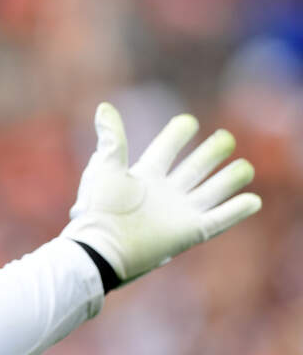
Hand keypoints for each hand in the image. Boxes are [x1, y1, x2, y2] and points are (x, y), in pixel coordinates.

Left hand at [62, 102, 261, 283]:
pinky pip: (218, 220)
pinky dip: (236, 211)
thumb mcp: (106, 168)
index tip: (188, 121)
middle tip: (226, 137)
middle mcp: (164, 193)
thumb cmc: (100, 209)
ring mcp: (178, 212)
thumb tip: (104, 107)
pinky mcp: (189, 232)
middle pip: (193, 169)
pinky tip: (253, 200)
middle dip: (210, 154)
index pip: (165, 150)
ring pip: (211, 192)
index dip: (177, 135)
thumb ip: (112, 138)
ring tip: (246, 166)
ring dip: (229, 180)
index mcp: (143, 177)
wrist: (102, 247)